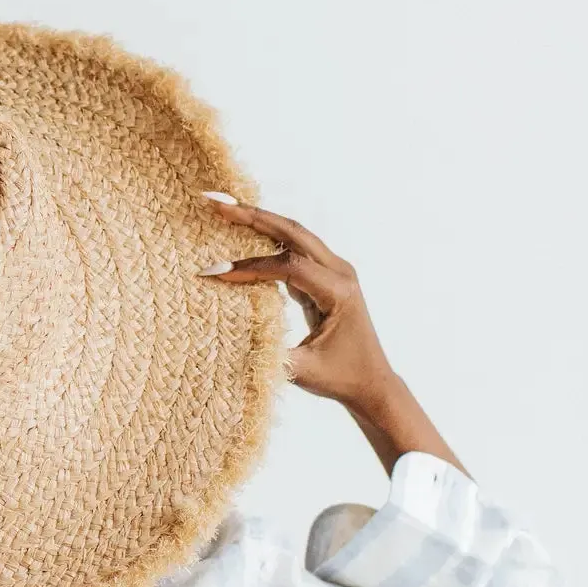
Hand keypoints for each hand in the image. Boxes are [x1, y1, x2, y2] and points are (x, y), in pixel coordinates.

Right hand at [197, 193, 394, 409]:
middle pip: (292, 233)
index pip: (288, 267)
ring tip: (224, 208)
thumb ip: (271, 352)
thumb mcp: (304, 371)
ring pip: (293, 235)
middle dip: (253, 216)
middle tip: (217, 203)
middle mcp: (340, 273)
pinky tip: (241, 231)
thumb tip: (231, 333)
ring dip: (259, 220)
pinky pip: (292, 250)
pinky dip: (266, 238)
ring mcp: (334, 271)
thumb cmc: (341, 378)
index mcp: (338, 292)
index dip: (250, 267)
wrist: (372, 382)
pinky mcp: (323, 277)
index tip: (216, 272)